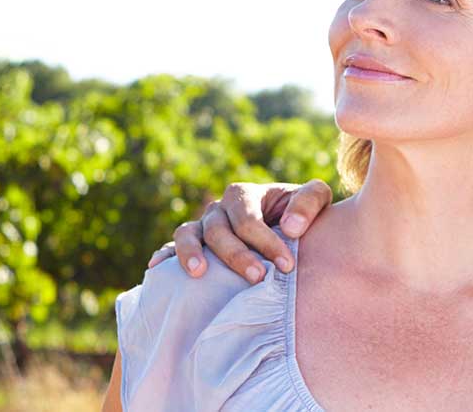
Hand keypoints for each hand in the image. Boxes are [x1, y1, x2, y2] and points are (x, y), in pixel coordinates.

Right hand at [145, 179, 333, 282]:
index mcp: (243, 195)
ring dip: (190, 253)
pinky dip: (165, 255)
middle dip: (237, 255)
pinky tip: (156, 268)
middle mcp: (218, 209)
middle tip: (258, 278)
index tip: (287, 265)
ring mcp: (202, 227)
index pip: (248, 219)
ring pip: (187, 234)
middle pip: (218, 231)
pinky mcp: (194, 246)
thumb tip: (290, 228)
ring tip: (199, 274)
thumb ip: (308, 203)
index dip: (266, 242)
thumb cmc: (301, 214)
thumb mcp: (315, 199)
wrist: (290, 226)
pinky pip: (172, 247)